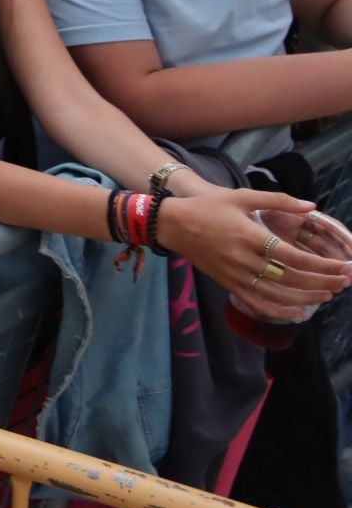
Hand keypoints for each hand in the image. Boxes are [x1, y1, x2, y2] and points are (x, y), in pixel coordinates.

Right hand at [158, 186, 349, 319]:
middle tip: (344, 281)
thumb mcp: (241, 196)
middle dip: (322, 282)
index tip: (342, 267)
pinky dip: (279, 311)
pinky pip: (257, 303)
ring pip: (277, 294)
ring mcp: (235, 275)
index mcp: (249, 236)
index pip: (292, 257)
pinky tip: (298, 312)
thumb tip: (311, 206)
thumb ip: (278, 200)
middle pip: (290, 278)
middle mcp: (243, 259)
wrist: (172, 224)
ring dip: (306, 297)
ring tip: (328, 294)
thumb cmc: (207, 207)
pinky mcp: (228, 283)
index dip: (321, 265)